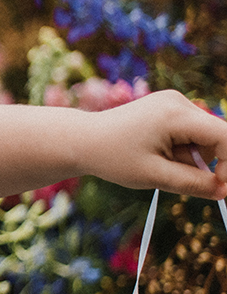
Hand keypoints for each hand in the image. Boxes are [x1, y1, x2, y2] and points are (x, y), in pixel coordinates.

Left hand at [92, 90, 226, 199]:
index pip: (225, 136)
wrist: (82, 140)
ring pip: (204, 136)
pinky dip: (182, 148)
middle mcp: (178, 101)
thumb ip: (194, 184)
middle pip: (216, 136)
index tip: (220, 186)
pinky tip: (157, 152)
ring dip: (190, 156)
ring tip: (157, 161)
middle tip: (172, 173)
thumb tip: (225, 191)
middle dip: (204, 161)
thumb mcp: (155, 177)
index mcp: (176, 114)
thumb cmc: (112, 157)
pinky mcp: (168, 107)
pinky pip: (191, 132)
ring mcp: (173, 102)